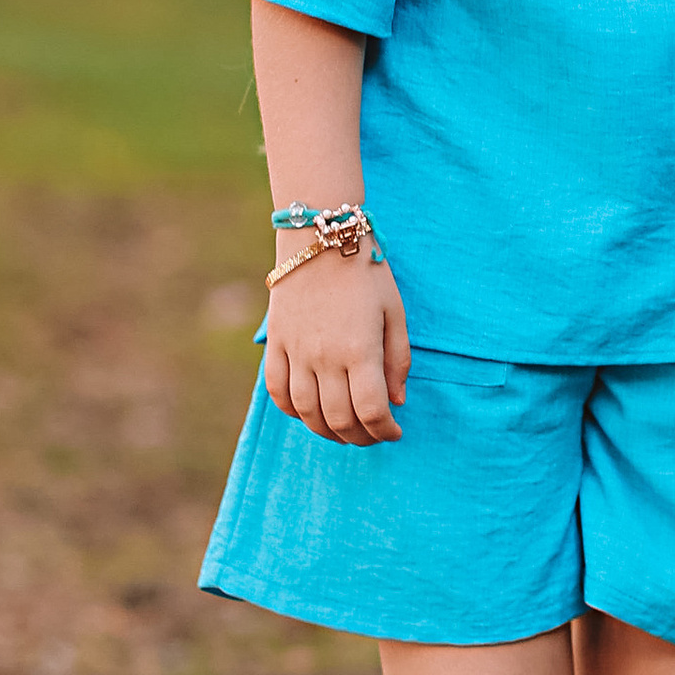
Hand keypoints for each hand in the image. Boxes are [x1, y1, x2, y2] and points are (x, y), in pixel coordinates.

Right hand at [265, 253, 411, 444]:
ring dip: (327, 431)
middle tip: (373, 436)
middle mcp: (325, 356)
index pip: (371, 411)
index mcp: (360, 349)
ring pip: (307, 412)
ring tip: (345, 431)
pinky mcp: (276, 343)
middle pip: (339, 419)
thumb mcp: (395, 311)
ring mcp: (296, 351)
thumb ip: (397, 360)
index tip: (395, 432)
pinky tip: (309, 412)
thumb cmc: (365, 272)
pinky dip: (292, 411)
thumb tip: (397, 401)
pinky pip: (277, 390)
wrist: (319, 237)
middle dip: (361, 437)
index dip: (384, 431)